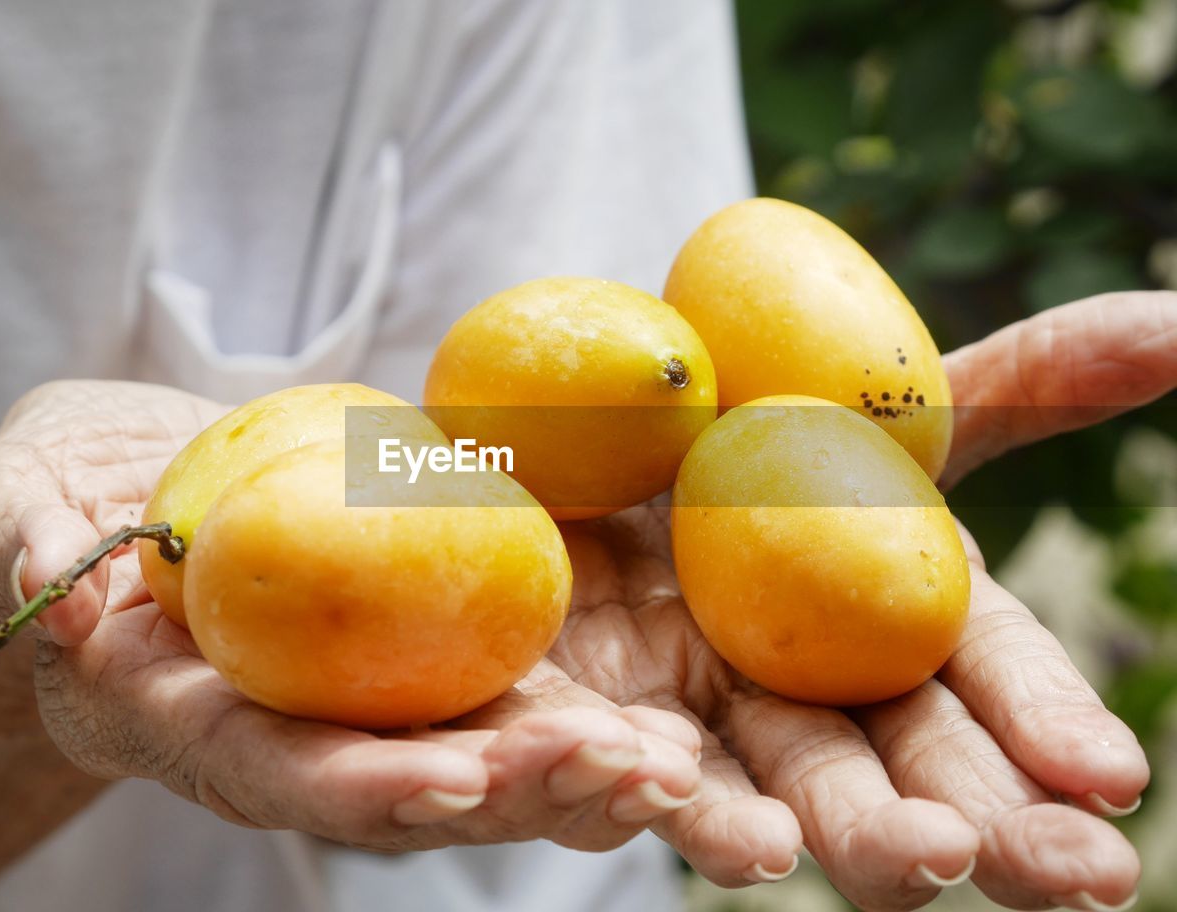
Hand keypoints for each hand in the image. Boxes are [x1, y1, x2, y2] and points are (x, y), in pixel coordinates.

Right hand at [0, 381, 701, 853]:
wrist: (133, 478)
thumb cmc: (53, 494)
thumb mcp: (8, 498)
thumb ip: (16, 542)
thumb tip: (53, 593)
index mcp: (183, 716)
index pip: (271, 768)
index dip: (359, 787)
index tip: (451, 784)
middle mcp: (288, 731)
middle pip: (408, 784)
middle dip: (519, 793)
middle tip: (632, 779)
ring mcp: (364, 696)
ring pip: (478, 753)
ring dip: (582, 771)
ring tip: (682, 772)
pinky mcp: (420, 648)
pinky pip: (507, 687)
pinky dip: (589, 712)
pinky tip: (675, 727)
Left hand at [553, 291, 1173, 910]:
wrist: (575, 433)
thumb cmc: (742, 429)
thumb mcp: (879, 406)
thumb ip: (1020, 385)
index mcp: (871, 628)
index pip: (970, 686)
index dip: (1042, 727)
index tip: (1114, 777)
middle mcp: (783, 695)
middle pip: (877, 776)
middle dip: (973, 827)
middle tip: (1066, 876)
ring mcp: (674, 717)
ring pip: (743, 797)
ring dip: (822, 834)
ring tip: (901, 866)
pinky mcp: (567, 718)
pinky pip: (581, 764)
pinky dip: (614, 780)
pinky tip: (653, 779)